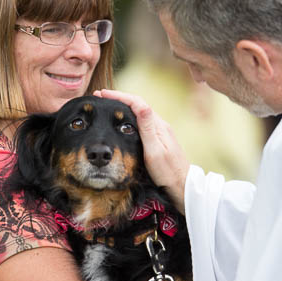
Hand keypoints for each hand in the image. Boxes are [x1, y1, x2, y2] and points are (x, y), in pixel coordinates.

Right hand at [94, 89, 188, 212]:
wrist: (181, 185)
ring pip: (139, 112)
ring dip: (123, 106)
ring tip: (107, 105)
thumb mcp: (155, 151)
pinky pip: (141, 121)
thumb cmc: (167, 172)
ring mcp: (159, 131)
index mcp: (158, 126)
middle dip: (118, 98)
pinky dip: (128, 116)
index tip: (102, 94)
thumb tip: (142, 105)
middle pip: (137, 104)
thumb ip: (147, 129)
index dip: (119, 96)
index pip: (137, 103)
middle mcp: (159, 125)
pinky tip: (120, 121)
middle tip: (100, 97)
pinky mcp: (158, 138)